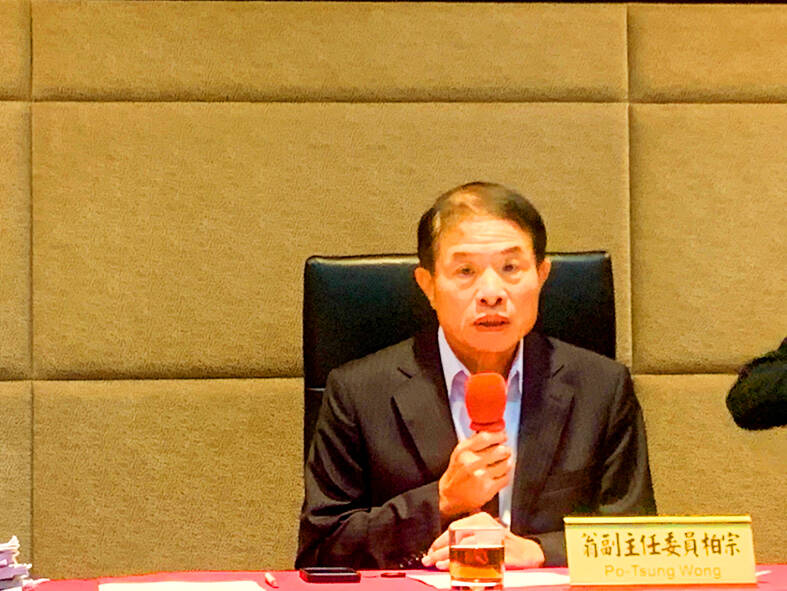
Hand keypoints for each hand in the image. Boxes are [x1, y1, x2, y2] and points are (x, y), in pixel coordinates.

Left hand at [421, 512, 545, 569]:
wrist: (529, 554)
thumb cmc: (505, 547)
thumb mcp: (484, 536)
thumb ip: (466, 539)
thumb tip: (442, 551)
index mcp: (480, 520)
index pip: (454, 528)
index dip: (440, 540)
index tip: (431, 550)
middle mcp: (485, 526)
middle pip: (456, 537)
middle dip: (440, 549)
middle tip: (429, 559)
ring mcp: (491, 539)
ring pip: (463, 547)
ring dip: (448, 557)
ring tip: (438, 564)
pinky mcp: (497, 552)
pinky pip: (475, 559)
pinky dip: (463, 564)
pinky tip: (454, 569)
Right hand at [438, 430, 511, 519]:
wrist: (451, 496)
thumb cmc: (456, 474)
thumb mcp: (459, 453)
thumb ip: (474, 441)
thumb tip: (491, 430)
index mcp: (464, 451)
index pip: (486, 437)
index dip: (498, 435)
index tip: (503, 436)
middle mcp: (472, 462)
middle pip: (500, 450)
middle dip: (506, 450)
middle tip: (505, 451)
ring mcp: (480, 476)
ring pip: (506, 464)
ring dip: (507, 463)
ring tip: (502, 463)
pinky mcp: (488, 489)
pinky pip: (506, 478)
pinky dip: (504, 476)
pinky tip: (498, 475)